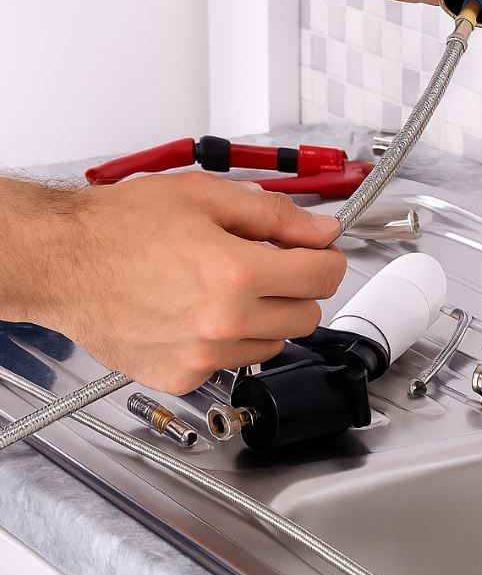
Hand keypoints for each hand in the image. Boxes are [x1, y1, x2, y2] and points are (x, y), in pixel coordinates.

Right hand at [38, 175, 344, 394]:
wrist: (61, 263)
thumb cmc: (117, 228)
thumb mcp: (203, 197)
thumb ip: (273, 215)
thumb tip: (319, 229)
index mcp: (235, 273)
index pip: (323, 277)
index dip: (326, 258)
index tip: (318, 253)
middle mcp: (223, 322)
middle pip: (306, 315)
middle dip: (296, 287)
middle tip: (268, 265)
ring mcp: (202, 356)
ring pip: (273, 344)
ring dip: (264, 317)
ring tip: (223, 287)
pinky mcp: (181, 377)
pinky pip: (231, 363)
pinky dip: (226, 341)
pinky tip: (196, 312)